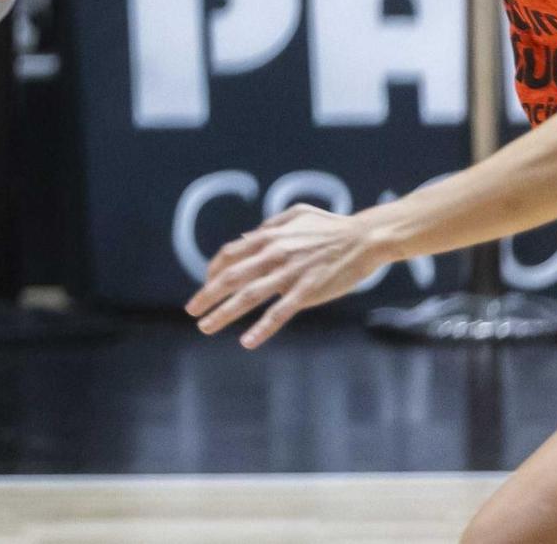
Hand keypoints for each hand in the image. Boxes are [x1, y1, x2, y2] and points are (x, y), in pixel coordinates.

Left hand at [185, 205, 392, 348]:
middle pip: (231, 277)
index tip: (208, 285)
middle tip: (191, 310)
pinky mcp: (307, 292)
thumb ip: (270, 227)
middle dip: (207, 294)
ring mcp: (289, 274)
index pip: (229, 255)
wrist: (365, 238)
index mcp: (269, 237)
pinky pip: (279, 313)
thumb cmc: (331, 226)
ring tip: (206, 326)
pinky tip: (247, 341)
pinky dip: (261, 328)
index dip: (214, 271)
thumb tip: (245, 239)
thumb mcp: (296, 215)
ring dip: (224, 313)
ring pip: (248, 296)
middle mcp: (274, 255)